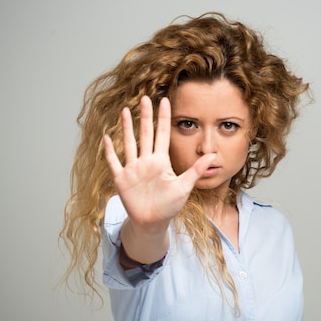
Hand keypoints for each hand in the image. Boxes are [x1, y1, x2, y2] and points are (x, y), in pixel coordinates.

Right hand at [103, 96, 215, 231]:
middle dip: (145, 116)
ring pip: (129, 143)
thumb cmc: (169, 206)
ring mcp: (133, 169)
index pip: (163, 134)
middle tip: (145, 98)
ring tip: (125, 110)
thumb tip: (214, 156)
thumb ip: (196, 170)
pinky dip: (109, 151)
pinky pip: (114, 162)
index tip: (165, 101)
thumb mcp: (184, 187)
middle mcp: (146, 161)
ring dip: (126, 128)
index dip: (163, 118)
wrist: (153, 222)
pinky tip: (106, 138)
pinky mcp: (122, 179)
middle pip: (145, 134)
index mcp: (161, 161)